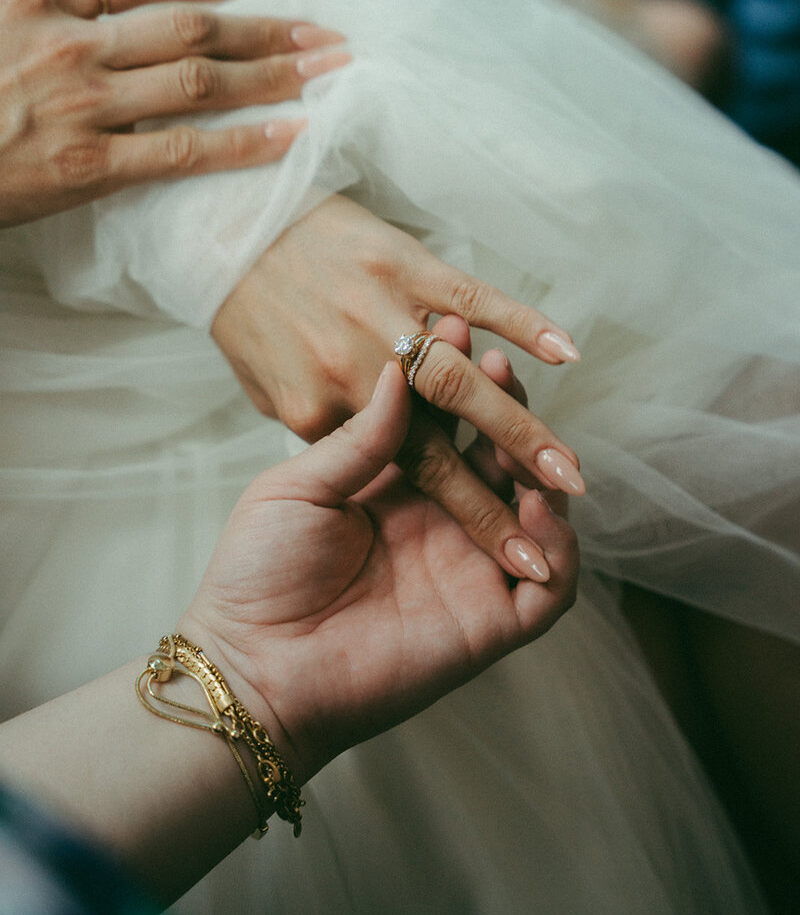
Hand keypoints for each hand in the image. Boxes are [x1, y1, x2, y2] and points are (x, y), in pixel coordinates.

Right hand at [0, 0, 348, 225]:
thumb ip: (48, 16)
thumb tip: (102, 12)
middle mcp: (70, 44)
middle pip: (190, 26)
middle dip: (266, 27)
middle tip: (326, 32)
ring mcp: (83, 104)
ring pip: (200, 80)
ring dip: (273, 74)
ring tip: (327, 71)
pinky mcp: (90, 166)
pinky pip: (185, 150)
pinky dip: (246, 142)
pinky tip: (292, 134)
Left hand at [180, 361, 577, 782]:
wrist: (251, 663)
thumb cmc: (260, 573)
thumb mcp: (301, 487)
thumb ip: (362, 437)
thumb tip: (401, 369)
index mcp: (397, 489)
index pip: (450, 427)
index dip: (459, 382)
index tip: (454, 331)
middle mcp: (441, 524)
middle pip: (502, 462)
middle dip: (509, 414)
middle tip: (500, 368)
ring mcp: (468, 572)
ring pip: (537, 516)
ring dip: (543, 472)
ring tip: (525, 432)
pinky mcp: (488, 624)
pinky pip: (551, 589)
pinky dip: (559, 548)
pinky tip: (536, 507)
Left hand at [212, 194, 583, 580]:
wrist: (215, 222)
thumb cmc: (241, 316)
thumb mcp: (266, 393)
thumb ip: (324, 433)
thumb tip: (382, 459)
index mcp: (320, 412)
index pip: (409, 474)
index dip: (468, 517)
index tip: (512, 555)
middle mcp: (356, 371)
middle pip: (446, 443)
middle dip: (506, 493)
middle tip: (557, 518)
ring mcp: (383, 316)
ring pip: (466, 384)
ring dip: (522, 427)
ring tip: (567, 465)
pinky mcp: (405, 263)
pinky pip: (475, 297)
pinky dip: (523, 323)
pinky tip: (565, 353)